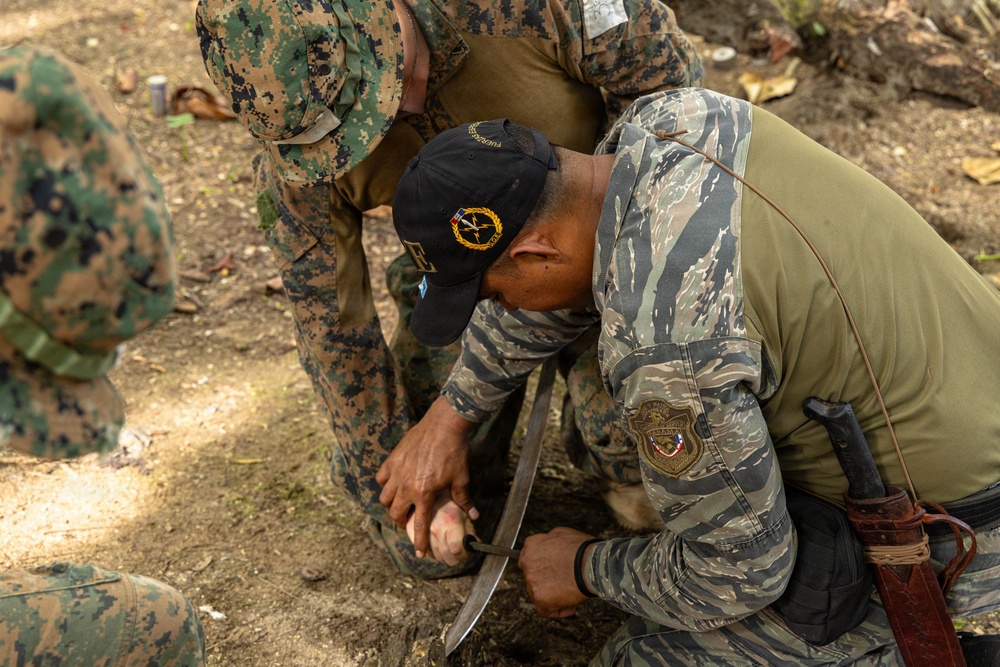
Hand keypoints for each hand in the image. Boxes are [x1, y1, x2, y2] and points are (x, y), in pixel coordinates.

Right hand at [376, 395, 476, 556]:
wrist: (443, 425)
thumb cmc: (454, 451)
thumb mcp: (461, 478)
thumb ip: (464, 500)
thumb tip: (474, 516)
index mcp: (424, 493)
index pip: (419, 524)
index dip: (418, 542)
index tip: (418, 553)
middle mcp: (406, 486)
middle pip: (395, 514)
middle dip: (401, 522)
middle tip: (408, 522)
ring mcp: (397, 472)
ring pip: (384, 497)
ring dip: (390, 505)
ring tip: (398, 504)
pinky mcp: (392, 459)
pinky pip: (381, 478)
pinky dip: (385, 484)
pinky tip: (393, 483)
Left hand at [519, 527, 596, 617]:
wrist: (591, 565)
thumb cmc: (582, 550)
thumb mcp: (561, 533)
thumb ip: (548, 542)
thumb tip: (549, 550)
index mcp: (532, 546)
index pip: (529, 560)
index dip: (541, 567)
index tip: (551, 571)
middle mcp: (527, 564)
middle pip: (533, 577)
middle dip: (547, 581)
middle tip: (564, 583)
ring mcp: (532, 582)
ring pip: (538, 594)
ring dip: (552, 595)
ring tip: (571, 595)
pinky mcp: (540, 599)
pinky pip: (545, 611)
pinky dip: (558, 611)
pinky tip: (571, 608)